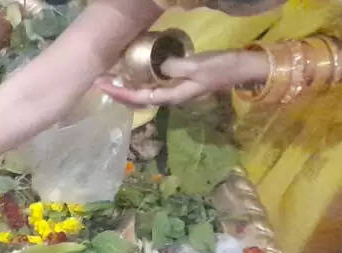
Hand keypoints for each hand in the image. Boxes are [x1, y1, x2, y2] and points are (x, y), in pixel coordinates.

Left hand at [97, 50, 270, 105]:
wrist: (243, 68)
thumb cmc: (222, 68)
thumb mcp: (197, 66)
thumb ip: (175, 67)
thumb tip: (157, 68)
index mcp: (171, 95)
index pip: (138, 96)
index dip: (119, 92)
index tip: (102, 85)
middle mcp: (169, 96)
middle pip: (137, 97)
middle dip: (117, 91)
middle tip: (98, 82)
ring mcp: (174, 90)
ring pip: (143, 92)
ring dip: (126, 87)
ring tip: (109, 79)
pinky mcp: (179, 82)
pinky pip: (152, 84)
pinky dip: (139, 80)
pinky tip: (132, 72)